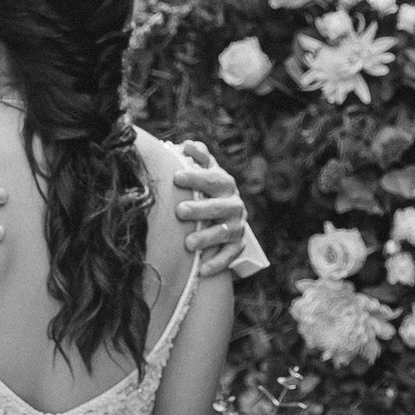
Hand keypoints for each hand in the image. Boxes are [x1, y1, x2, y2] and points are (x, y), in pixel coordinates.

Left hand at [172, 138, 256, 277]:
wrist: (227, 217)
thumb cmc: (208, 191)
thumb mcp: (206, 172)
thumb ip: (199, 158)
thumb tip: (188, 145)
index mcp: (226, 184)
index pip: (212, 178)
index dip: (195, 177)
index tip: (176, 177)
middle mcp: (234, 205)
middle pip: (218, 207)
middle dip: (199, 209)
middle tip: (180, 211)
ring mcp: (237, 226)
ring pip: (223, 232)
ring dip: (206, 238)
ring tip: (188, 244)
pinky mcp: (238, 246)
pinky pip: (229, 256)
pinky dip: (217, 263)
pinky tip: (202, 270)